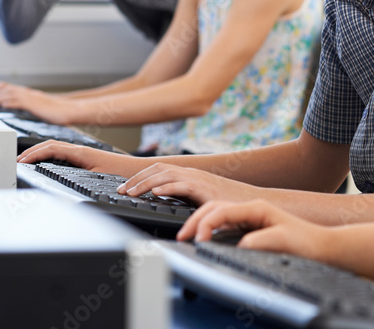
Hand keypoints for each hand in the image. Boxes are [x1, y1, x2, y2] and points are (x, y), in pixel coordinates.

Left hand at [0, 81, 77, 123]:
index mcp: (29, 94)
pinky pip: (19, 101)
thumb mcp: (39, 108)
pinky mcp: (35, 104)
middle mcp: (29, 93)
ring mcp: (32, 97)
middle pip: (7, 87)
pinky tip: (3, 106)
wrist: (69, 111)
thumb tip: (18, 110)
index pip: (9, 86)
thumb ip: (29, 107)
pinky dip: (9, 102)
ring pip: (11, 92)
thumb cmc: (57, 111)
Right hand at [17, 139, 129, 172]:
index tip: (21, 161)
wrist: (138, 172)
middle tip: (18, 161)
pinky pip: (62, 153)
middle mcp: (80, 150)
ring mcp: (83, 153)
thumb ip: (80, 178)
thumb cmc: (122, 174)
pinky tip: (45, 163)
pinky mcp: (85, 158)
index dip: (34, 154)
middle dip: (32, 151)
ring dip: (40, 152)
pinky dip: (49, 156)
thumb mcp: (98, 178)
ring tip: (26, 161)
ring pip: (55, 148)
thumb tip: (61, 180)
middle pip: (50, 145)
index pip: (51, 148)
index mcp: (81, 153)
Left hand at [117, 162, 262, 205]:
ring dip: (144, 183)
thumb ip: (185, 198)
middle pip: (157, 168)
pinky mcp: (205, 188)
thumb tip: (165, 203)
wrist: (253, 203)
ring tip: (130, 193)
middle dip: (136, 179)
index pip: (159, 169)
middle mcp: (192, 172)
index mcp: (190, 174)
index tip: (125, 188)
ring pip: (165, 174)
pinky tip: (155, 193)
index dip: (140, 177)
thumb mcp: (202, 199)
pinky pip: (182, 185)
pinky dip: (166, 187)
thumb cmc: (229, 204)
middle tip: (120, 191)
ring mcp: (198, 178)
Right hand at [176, 199, 332, 260]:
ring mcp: (248, 214)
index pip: (221, 211)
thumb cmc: (305, 241)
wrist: (322, 245)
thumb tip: (241, 246)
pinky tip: (201, 233)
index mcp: (256, 208)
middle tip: (181, 237)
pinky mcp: (249, 224)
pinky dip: (205, 224)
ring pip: (213, 210)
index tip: (199, 241)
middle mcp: (250, 207)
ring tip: (184, 234)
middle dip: (194, 220)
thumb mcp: (283, 241)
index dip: (205, 225)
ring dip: (197, 220)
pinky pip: (220, 219)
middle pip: (212, 207)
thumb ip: (260, 242)